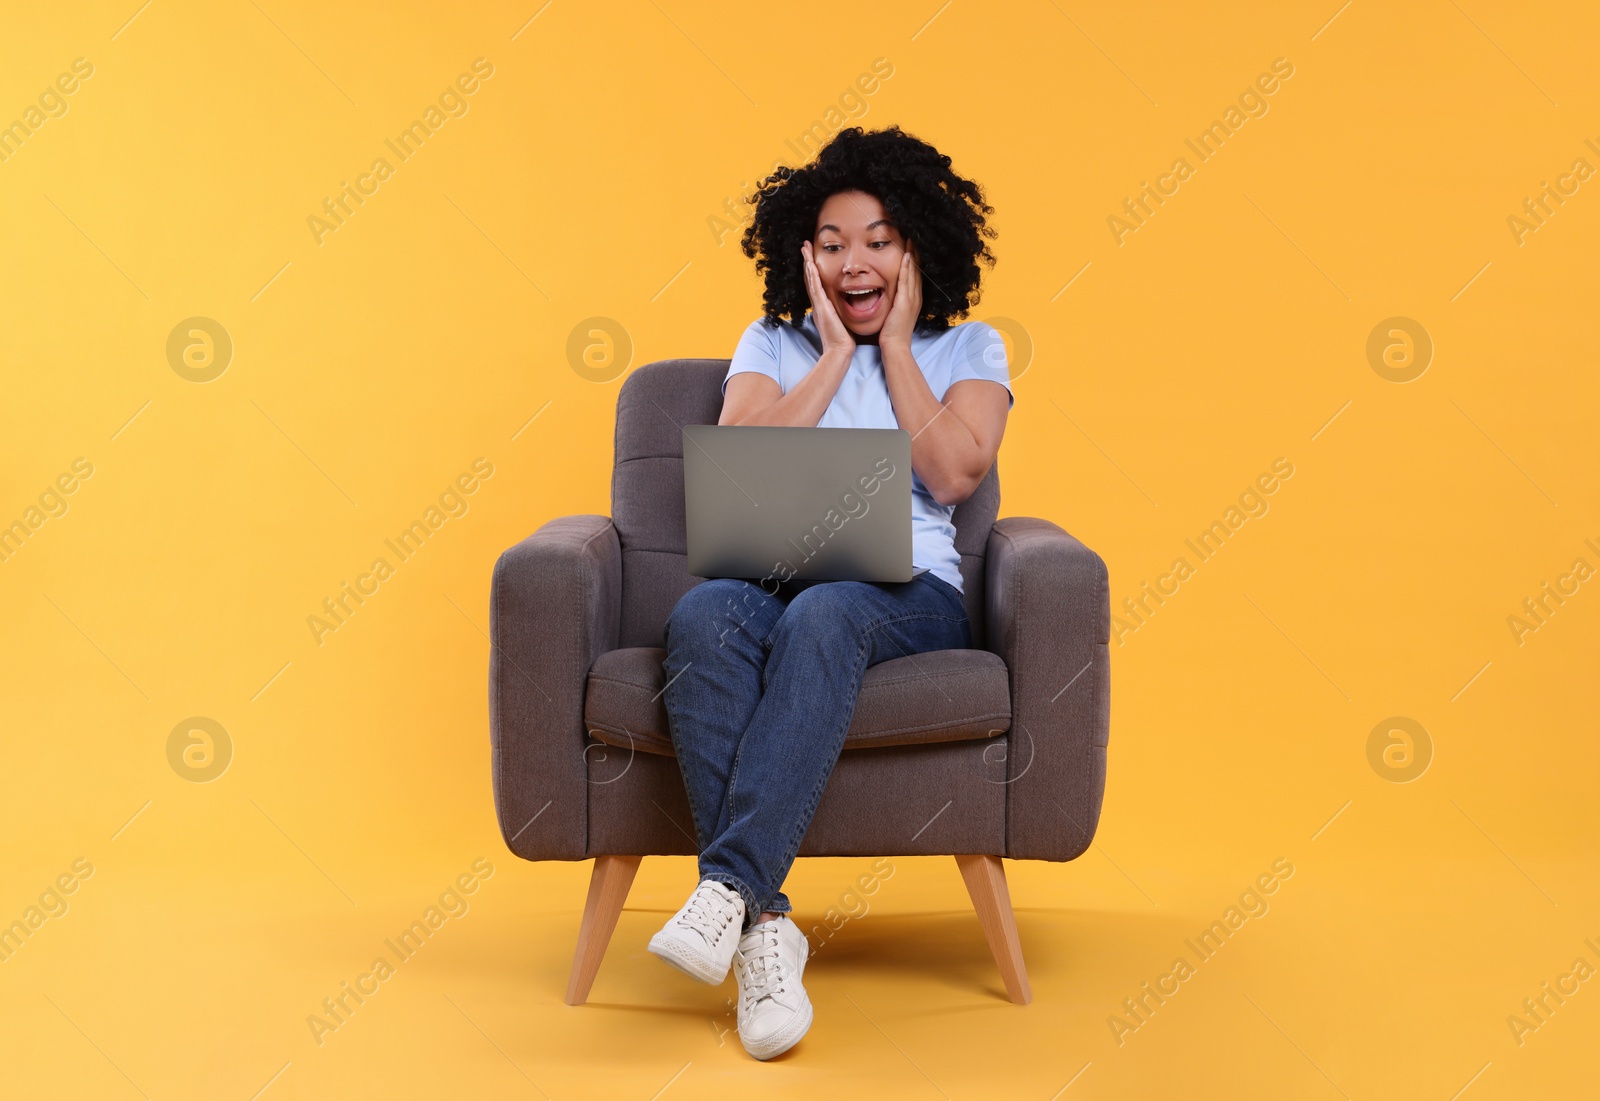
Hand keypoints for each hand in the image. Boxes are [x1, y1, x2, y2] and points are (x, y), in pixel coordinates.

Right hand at [800, 240, 855, 357]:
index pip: (816, 282)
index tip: (812, 256)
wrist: (839, 350)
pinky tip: (811, 264)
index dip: (813, 269)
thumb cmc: (843, 338)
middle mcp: (818, 303)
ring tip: (804, 249)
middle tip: (804, 246)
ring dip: (808, 263)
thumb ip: (841, 311)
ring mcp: (818, 304)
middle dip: (807, 261)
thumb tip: (848, 305)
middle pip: (810, 277)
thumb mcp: (841, 320)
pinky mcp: (821, 307)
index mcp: (822, 305)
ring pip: (810, 279)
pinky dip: (812, 275)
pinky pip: (815, 288)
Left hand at [879, 238, 921, 351]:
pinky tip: (906, 256)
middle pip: (917, 270)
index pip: (915, 275)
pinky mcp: (905, 302)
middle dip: (916, 253)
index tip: (911, 246)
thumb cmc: (891, 333)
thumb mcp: (895, 314)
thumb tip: (889, 295)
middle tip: (914, 236)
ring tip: (911, 240)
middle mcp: (916, 297)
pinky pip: (906, 281)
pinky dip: (907, 267)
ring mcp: (912, 299)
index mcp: (914, 299)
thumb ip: (895, 303)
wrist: (895, 346)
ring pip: (914, 272)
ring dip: (913, 255)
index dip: (914, 260)